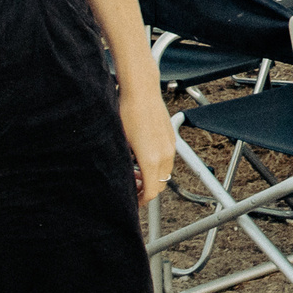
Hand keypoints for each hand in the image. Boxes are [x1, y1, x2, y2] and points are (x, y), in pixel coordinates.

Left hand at [121, 87, 176, 204]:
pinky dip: (158, 165)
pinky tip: (142, 157)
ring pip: (165, 173)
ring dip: (153, 178)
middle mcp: (165, 155)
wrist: (141, 90)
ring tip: (136, 172)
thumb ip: (125, 165)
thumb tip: (124, 177)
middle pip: (160, 185)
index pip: (151, 192)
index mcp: (152, 160)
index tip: (132, 202)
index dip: (140, 201)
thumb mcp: (121, 143)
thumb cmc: (128, 113)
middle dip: (146, 190)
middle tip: (131, 188)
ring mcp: (170, 146)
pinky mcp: (171, 137)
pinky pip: (167, 159)